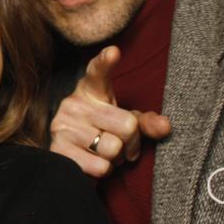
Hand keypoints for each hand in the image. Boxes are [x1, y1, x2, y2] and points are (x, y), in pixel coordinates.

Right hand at [50, 46, 170, 177]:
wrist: (70, 157)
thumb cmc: (103, 133)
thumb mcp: (126, 122)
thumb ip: (146, 122)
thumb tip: (165, 127)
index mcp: (91, 89)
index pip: (98, 71)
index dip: (105, 62)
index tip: (113, 52)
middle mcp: (74, 103)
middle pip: (127, 126)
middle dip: (132, 143)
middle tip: (121, 145)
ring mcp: (63, 125)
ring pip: (113, 148)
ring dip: (116, 159)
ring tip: (104, 153)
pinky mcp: (58, 150)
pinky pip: (100, 166)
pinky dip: (104, 171)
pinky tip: (93, 163)